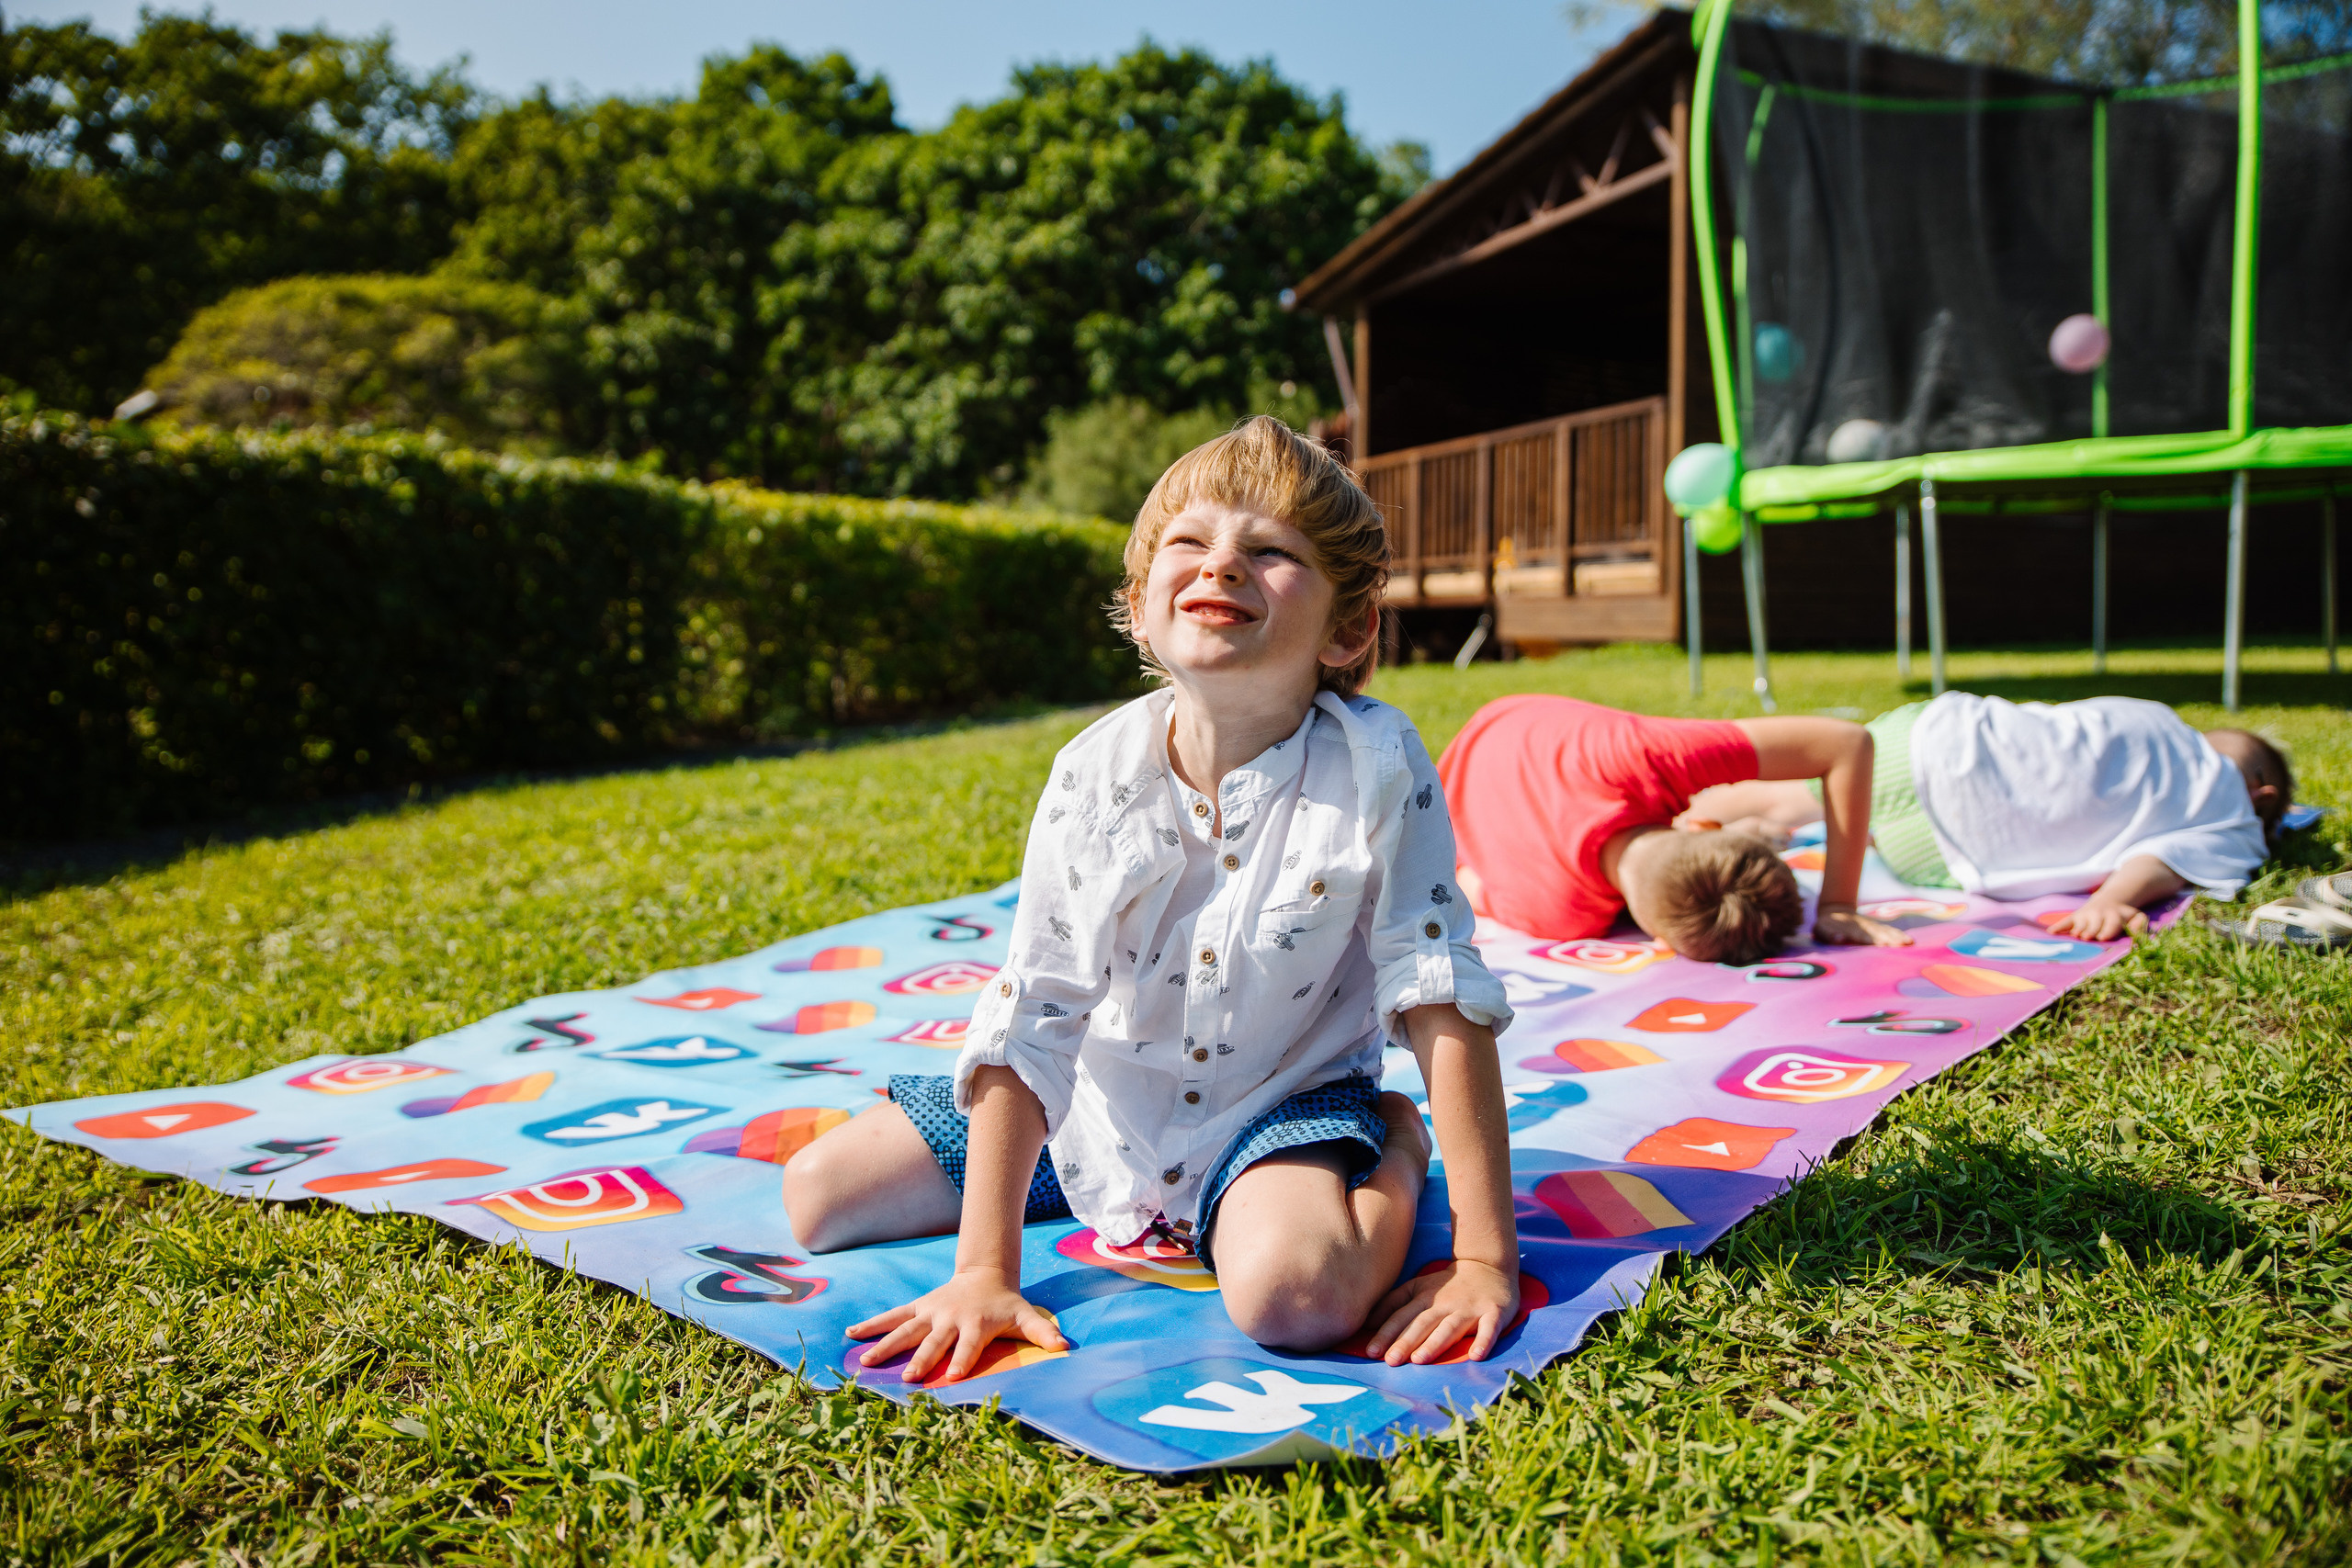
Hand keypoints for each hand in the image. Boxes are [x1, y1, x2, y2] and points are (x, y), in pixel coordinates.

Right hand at [847, 1266, 1064, 1383]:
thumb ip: (1043, 1332)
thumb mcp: (1026, 1315)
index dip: (961, 1361)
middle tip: (907, 1377)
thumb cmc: (1005, 1304)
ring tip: (865, 1362)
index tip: (950, 1377)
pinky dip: (872, 1325)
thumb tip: (1064, 1347)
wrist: (985, 1274)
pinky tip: (851, 1334)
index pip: (968, 1347)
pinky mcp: (918, 1307)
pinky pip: (892, 1317)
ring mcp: (931, 1312)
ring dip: (886, 1345)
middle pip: (934, 1342)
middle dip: (922, 1359)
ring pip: (906, 1330)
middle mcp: (950, 1319)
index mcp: (975, 1325)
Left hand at [1363, 1258, 1519, 1365]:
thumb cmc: (1446, 1285)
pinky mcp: (1494, 1313)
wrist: (1488, 1265)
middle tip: (1390, 1361)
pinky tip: (1476, 1356)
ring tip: (1419, 1360)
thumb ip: (1392, 1304)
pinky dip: (1484, 1341)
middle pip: (1423, 1323)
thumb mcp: (1416, 1288)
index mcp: (1424, 1298)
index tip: (1371, 1352)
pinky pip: (1489, 1329)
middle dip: (1406, 1342)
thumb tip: (1366, 1322)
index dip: (1386, 1334)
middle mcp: (1445, 1303)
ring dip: (1435, 1344)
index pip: (1402, 1317)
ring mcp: (1470, 1308)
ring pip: (1450, 1327)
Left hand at [1812, 906, 1912, 946]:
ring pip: (1886, 932)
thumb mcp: (1821, 929)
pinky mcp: (1877, 928)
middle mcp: (1864, 929)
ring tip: (1909, 943)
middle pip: (1878, 934)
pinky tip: (1910, 941)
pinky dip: (1898, 936)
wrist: (1835, 910)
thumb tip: (1839, 939)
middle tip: (1901, 945)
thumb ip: (1829, 935)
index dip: (1872, 940)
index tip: (1882, 944)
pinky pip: (1889, 931)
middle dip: (1889, 939)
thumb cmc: (1826, 925)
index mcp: (1850, 931)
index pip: (1862, 936)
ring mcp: (1872, 928)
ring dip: (1897, 938)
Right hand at [2045, 899, 2146, 940]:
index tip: (2102, 937)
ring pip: (2079, 925)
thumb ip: (2140, 925)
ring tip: (2077, 935)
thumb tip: (2137, 934)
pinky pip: (2065, 922)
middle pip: (2093, 927)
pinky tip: (2051, 933)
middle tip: (2088, 938)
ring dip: (2077, 930)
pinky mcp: (2075, 916)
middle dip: (2090, 932)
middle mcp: (2098, 915)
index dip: (2106, 931)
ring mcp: (2085, 915)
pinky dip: (2058, 927)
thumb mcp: (2136, 917)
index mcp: (2114, 916)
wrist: (2110, 900)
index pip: (2109, 925)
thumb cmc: (2123, 915)